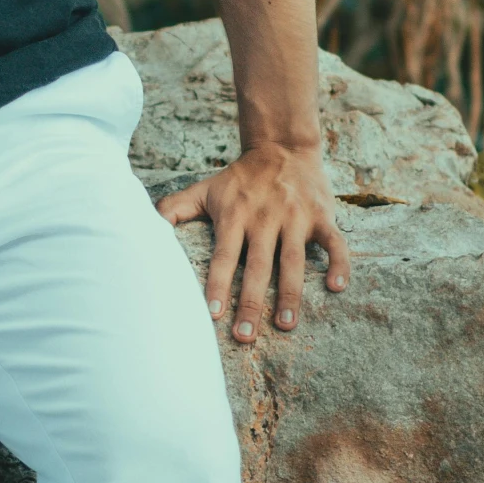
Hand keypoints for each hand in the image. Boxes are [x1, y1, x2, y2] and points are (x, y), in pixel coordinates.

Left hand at [156, 143, 349, 343]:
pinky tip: (336, 288)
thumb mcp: (205, 188)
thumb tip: (145, 226)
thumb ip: (175, 208)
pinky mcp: (322, 215)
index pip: (224, 255)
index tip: (212, 314)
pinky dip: (339, 264)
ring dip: (291, 294)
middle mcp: (265, 217)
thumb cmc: (240, 178)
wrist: (282, 145)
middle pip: (258, 266)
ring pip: (293, 260)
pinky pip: (334, 242)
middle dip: (251, 303)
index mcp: (235, 215)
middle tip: (245, 337)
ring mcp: (295, 217)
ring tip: (285, 325)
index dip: (217, 285)